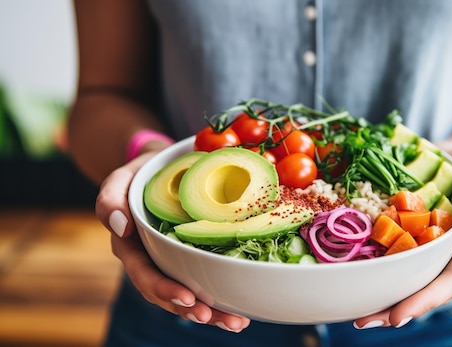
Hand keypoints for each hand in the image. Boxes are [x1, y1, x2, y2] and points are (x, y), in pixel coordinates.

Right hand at [95, 152, 250, 332]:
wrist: (161, 166)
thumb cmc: (140, 172)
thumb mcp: (121, 177)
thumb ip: (110, 198)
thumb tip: (119, 225)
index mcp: (132, 248)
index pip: (145, 275)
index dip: (164, 290)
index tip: (188, 298)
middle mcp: (152, 261)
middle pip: (168, 295)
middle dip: (191, 310)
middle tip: (213, 317)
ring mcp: (172, 263)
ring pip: (188, 295)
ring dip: (211, 313)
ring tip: (236, 322)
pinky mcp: (192, 259)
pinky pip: (204, 282)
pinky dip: (221, 297)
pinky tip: (241, 309)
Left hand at [353, 149, 451, 328]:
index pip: (446, 284)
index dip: (422, 302)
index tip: (398, 317)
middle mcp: (439, 257)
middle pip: (418, 288)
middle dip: (392, 309)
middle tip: (364, 322)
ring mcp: (418, 247)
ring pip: (400, 277)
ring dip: (378, 296)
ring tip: (354, 312)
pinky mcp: (399, 233)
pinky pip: (385, 252)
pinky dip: (369, 265)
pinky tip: (348, 274)